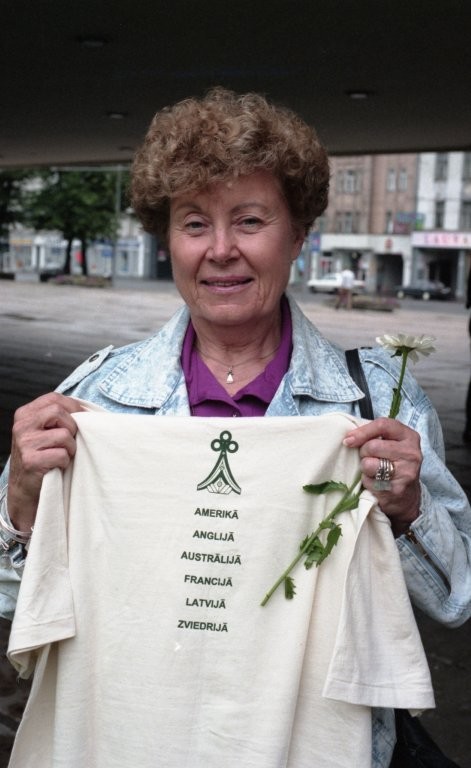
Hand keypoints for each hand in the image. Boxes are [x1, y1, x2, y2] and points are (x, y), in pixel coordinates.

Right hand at [7, 393, 83, 531]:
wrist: (25, 489)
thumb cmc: (42, 457)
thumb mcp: (43, 431)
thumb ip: (58, 417)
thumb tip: (88, 410)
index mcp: (25, 414)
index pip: (54, 398)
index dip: (73, 407)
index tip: (81, 418)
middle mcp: (21, 426)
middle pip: (58, 412)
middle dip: (72, 427)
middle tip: (70, 440)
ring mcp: (24, 443)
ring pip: (63, 434)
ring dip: (70, 447)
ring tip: (64, 454)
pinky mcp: (31, 461)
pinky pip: (62, 454)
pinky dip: (65, 461)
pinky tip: (58, 465)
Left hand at [343, 417, 421, 535]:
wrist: (407, 497)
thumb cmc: (394, 464)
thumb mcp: (392, 444)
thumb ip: (376, 435)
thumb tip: (349, 437)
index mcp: (409, 437)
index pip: (383, 425)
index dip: (362, 431)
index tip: (349, 439)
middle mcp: (411, 453)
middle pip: (373, 446)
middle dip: (363, 452)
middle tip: (367, 458)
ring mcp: (406, 472)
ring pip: (369, 464)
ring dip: (364, 468)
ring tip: (373, 470)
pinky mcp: (396, 489)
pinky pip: (369, 481)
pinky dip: (367, 482)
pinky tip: (376, 483)